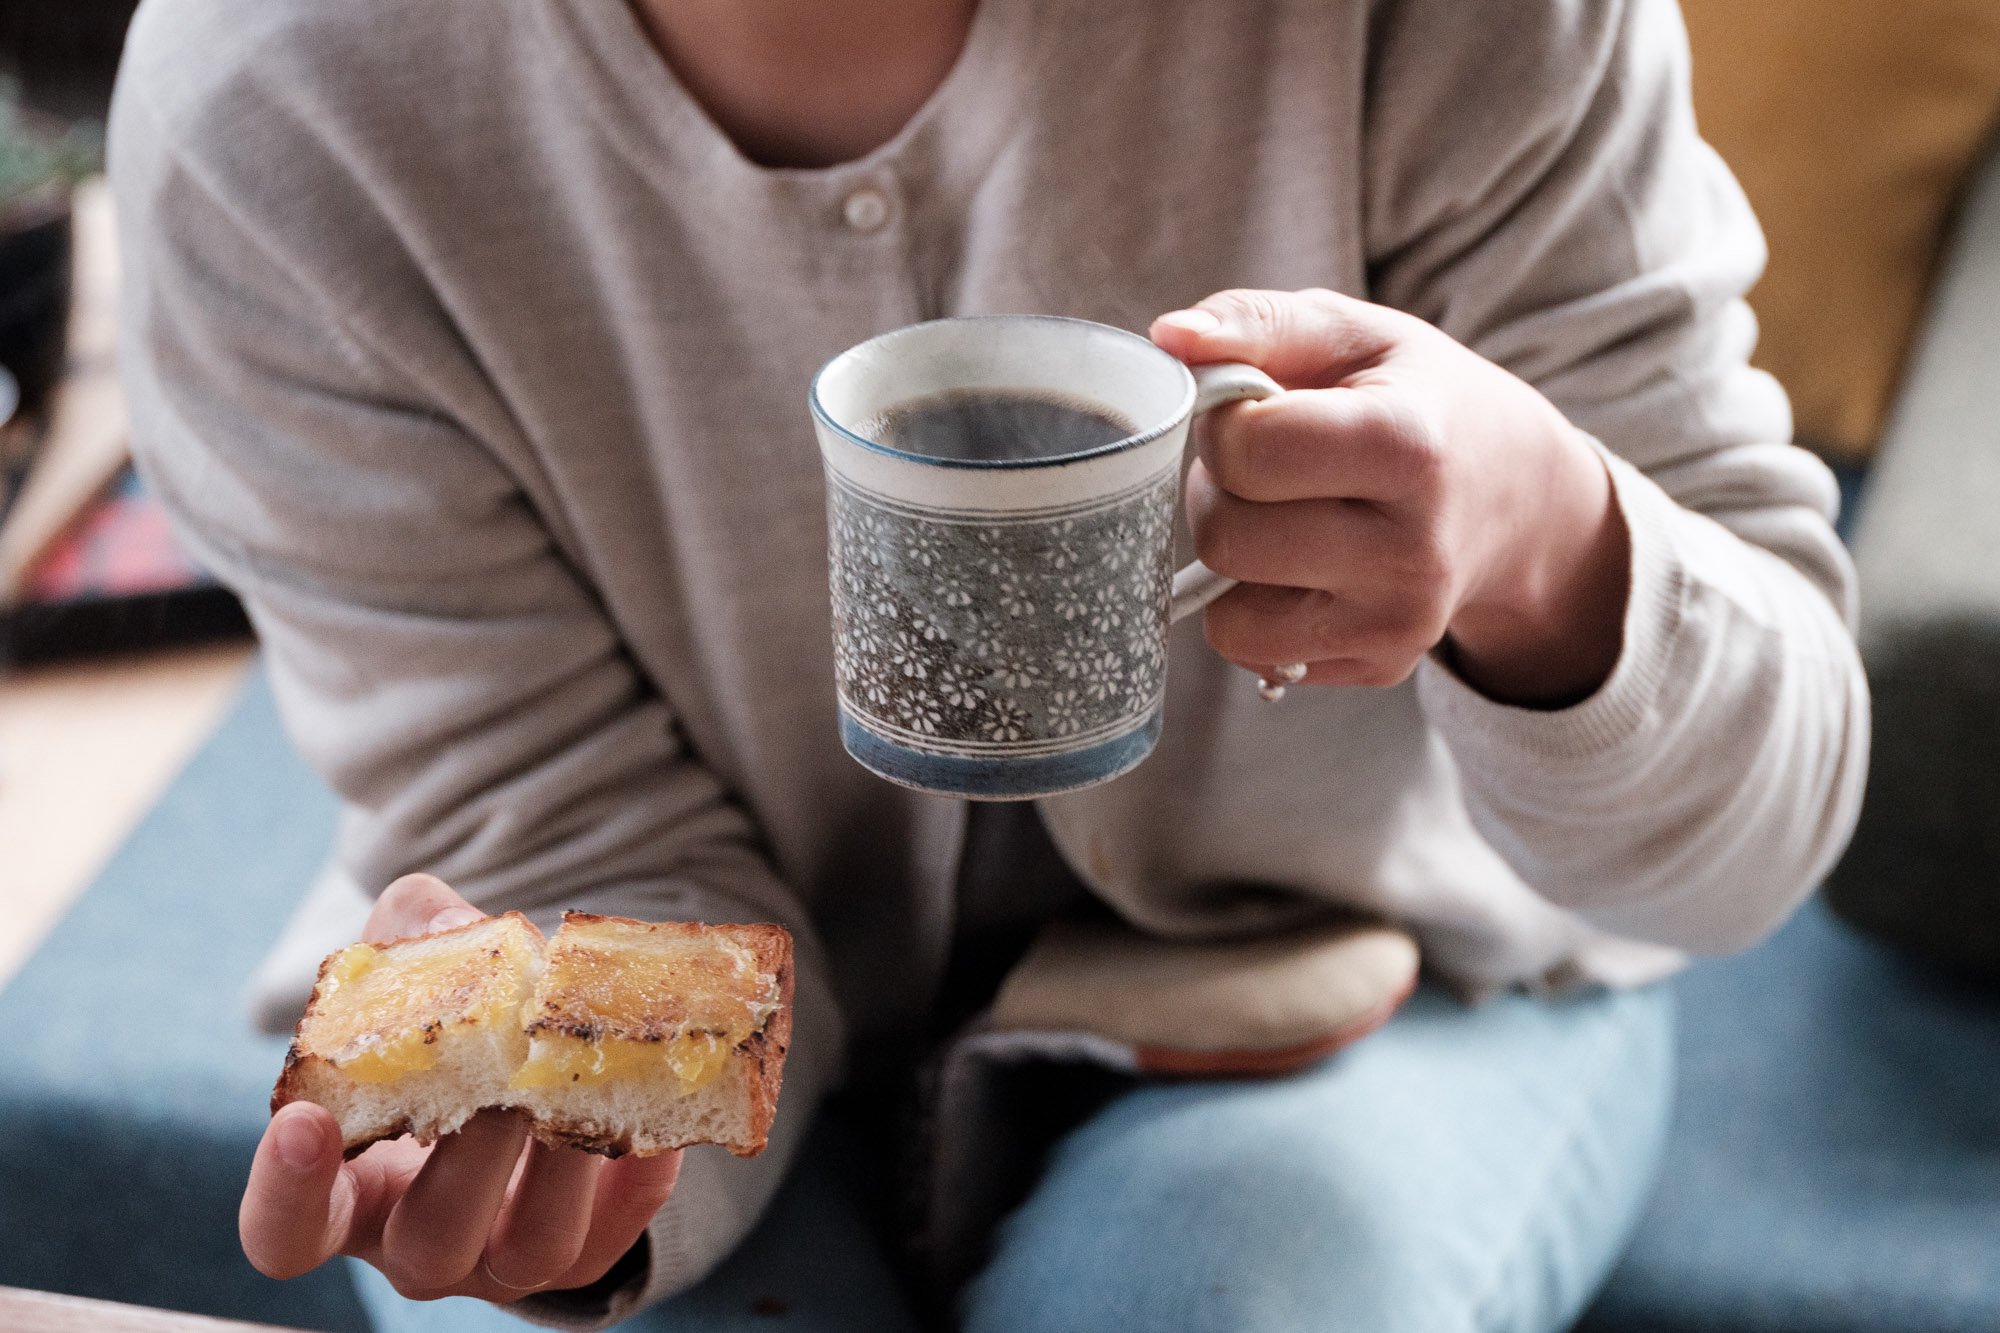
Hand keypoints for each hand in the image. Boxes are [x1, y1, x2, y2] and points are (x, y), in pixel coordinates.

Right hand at [239, 874, 681, 1301]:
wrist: (526, 1075)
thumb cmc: (442, 1030)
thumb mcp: (413, 977)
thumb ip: (413, 938)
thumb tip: (448, 922)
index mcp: (344, 1191)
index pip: (284, 1227)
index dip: (286, 1188)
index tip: (304, 1122)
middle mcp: (417, 1241)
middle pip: (428, 1243)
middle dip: (468, 1167)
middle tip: (501, 1094)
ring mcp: (502, 1258)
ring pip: (530, 1252)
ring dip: (561, 1173)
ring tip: (580, 1091)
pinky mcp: (585, 1251)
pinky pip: (616, 1239)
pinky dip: (637, 1185)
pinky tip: (659, 1121)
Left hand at [1151, 288, 1629, 706]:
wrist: (1517, 494)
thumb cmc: (1418, 400)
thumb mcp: (1355, 334)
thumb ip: (1257, 322)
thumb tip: (1169, 337)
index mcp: (1407, 446)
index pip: (1246, 451)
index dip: (1224, 422)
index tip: (1258, 407)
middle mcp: (1411, 552)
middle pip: (1226, 539)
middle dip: (1221, 492)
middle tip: (1268, 465)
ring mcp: (1397, 623)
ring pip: (1227, 617)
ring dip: (1232, 559)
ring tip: (1284, 514)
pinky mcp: (1380, 666)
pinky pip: (1253, 652)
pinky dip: (1254, 608)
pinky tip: (1304, 566)